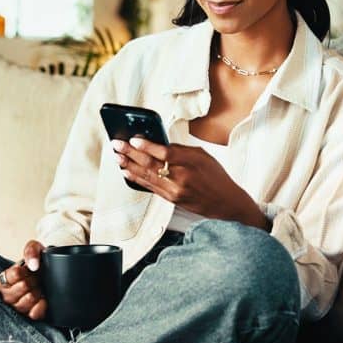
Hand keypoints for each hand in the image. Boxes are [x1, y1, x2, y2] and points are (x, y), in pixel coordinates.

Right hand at [0, 239, 47, 320]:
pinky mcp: (28, 316)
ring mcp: (17, 308)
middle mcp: (6, 296)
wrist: (48, 273)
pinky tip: (43, 299)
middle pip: (23, 286)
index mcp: (2, 280)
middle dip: (33, 280)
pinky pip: (34, 314)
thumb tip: (33, 265)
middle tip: (35, 278)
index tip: (28, 270)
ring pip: (28, 301)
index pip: (15, 274)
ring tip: (38, 287)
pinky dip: (41, 305)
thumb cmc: (36, 263)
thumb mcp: (34, 249)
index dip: (26, 271)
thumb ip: (31, 251)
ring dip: (37, 292)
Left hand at [111, 137, 269, 230]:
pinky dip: (137, 179)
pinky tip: (127, 172)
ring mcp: (175, 191)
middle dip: (131, 154)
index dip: (147, 146)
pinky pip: (150, 187)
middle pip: (152, 164)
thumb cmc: (216, 176)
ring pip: (147, 176)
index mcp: (192, 163)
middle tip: (117, 145)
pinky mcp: (171, 199)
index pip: (166, 154)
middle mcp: (182, 178)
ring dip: (129, 166)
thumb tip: (159, 143)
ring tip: (117, 157)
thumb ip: (181, 150)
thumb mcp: (203, 156)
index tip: (133, 140)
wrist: (225, 202)